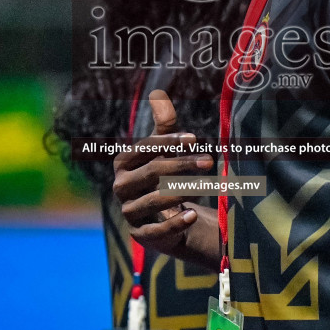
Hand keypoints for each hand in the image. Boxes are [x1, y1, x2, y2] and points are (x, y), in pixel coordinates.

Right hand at [112, 91, 211, 251]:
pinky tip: (192, 215)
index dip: (169, 142)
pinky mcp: (141, 235)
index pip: (145, 148)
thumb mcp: (164, 153)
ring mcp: (129, 212)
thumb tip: (159, 94)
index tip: (195, 139)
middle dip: (182, 165)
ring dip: (183, 190)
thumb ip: (164, 127)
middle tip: (209, 160)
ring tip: (206, 185)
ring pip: (155, 199)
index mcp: (123, 163)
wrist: (163, 218)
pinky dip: (175, 222)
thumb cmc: (162, 178)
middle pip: (152, 172)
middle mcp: (121, 187)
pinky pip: (157, 229)